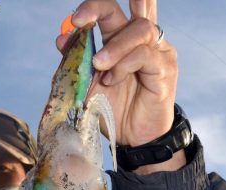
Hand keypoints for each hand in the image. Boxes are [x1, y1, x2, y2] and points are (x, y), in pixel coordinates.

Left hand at [57, 0, 183, 170]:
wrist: (133, 139)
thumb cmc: (114, 110)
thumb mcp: (89, 84)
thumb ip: (78, 62)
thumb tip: (61, 38)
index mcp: (124, 39)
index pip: (113, 9)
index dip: (95, 7)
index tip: (75, 19)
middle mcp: (145, 40)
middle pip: (135, 7)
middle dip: (102, 9)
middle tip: (80, 21)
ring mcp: (158, 52)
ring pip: (140, 30)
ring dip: (113, 47)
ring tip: (98, 65)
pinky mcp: (164, 70)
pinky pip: (145, 56)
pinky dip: (124, 65)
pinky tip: (112, 80)